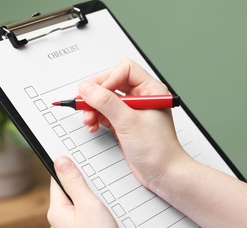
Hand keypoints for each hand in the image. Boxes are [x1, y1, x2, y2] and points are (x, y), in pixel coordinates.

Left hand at [47, 156, 116, 227]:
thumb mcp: (88, 205)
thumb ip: (74, 182)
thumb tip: (60, 161)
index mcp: (57, 210)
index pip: (58, 179)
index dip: (69, 167)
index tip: (80, 158)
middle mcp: (60, 218)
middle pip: (70, 189)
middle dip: (85, 183)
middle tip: (99, 182)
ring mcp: (71, 223)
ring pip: (80, 199)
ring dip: (92, 195)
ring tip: (105, 197)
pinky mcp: (83, 225)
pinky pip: (86, 210)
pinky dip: (96, 205)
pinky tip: (107, 207)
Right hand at [79, 59, 190, 189]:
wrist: (163, 175)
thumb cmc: (159, 150)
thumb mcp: (129, 122)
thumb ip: (106, 102)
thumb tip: (87, 88)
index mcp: (150, 90)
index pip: (124, 70)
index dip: (108, 79)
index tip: (96, 93)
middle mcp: (141, 97)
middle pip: (111, 83)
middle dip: (96, 95)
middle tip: (83, 103)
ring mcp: (131, 111)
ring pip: (105, 99)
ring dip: (92, 108)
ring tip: (88, 119)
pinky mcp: (123, 123)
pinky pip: (104, 113)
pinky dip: (95, 118)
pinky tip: (92, 125)